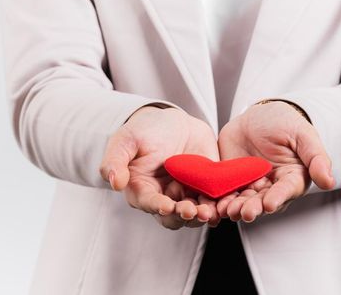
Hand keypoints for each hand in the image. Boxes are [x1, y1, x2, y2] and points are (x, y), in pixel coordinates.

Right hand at [100, 106, 220, 229]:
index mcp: (142, 190)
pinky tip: (226, 202)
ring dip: (203, 215)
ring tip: (211, 211)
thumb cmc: (143, 131)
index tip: (167, 206)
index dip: (158, 206)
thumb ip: (115, 161)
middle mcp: (164, 198)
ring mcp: (186, 195)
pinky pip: (215, 202)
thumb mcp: (126, 140)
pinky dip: (220, 205)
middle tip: (192, 210)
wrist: (171, 122)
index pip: (149, 203)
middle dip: (183, 216)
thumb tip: (113, 182)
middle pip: (173, 217)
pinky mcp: (206, 188)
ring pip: (195, 214)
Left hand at [216, 101, 334, 222]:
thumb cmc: (284, 123)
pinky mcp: (231, 181)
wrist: (257, 116)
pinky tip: (214, 206)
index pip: (286, 191)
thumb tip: (329, 181)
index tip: (270, 204)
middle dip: (254, 208)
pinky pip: (225, 193)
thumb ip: (316, 158)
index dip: (278, 197)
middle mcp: (271, 187)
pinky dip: (220, 200)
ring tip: (228, 211)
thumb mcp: (303, 135)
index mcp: (291, 178)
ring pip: (243, 201)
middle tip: (246, 213)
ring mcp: (250, 185)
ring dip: (236, 208)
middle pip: (262, 201)